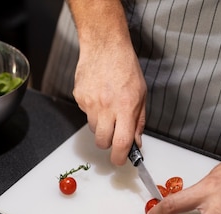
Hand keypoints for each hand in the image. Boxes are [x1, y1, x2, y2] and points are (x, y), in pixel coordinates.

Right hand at [72, 41, 146, 165]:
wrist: (105, 46)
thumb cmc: (125, 68)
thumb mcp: (141, 95)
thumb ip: (138, 122)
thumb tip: (136, 143)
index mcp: (126, 107)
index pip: (121, 143)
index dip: (120, 157)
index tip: (120, 160)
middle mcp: (107, 107)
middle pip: (102, 142)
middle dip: (108, 144)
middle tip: (114, 136)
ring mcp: (90, 103)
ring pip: (93, 129)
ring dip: (101, 126)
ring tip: (107, 108)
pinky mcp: (79, 97)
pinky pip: (85, 114)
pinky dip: (92, 110)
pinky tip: (99, 96)